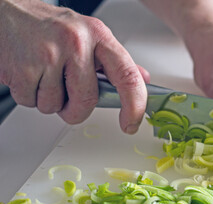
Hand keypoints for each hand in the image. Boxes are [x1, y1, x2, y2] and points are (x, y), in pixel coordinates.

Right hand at [0, 0, 148, 133]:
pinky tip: (29, 75)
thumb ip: (117, 62)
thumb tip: (142, 79)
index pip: (127, 75)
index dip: (135, 105)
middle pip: (87, 101)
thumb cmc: (52, 27)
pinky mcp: (23, 68)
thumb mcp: (90, 36)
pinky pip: (31, 103)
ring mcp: (48, 55)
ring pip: (55, 106)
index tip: (132, 123)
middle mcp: (75, 43)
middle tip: (68, 98)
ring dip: (49, 101)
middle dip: (76, 110)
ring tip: (44, 76)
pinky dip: (29, 96)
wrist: (7, 13)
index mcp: (98, 35)